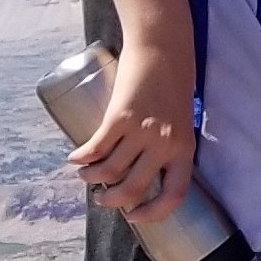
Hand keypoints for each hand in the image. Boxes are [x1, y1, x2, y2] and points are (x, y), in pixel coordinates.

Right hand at [67, 36, 196, 221]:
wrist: (163, 45)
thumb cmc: (173, 80)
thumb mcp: (180, 119)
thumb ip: (167, 144)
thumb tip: (143, 171)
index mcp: (185, 147)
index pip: (174, 195)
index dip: (153, 213)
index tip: (135, 215)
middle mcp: (165, 143)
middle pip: (133, 190)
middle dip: (112, 201)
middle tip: (102, 198)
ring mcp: (142, 131)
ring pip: (108, 172)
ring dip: (91, 178)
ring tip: (86, 174)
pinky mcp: (120, 117)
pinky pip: (95, 149)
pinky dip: (81, 158)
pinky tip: (75, 158)